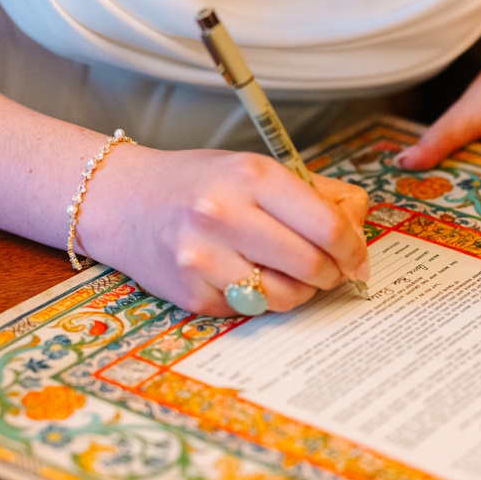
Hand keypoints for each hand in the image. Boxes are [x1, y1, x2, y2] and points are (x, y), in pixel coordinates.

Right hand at [79, 144, 370, 315]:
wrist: (122, 201)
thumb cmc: (198, 185)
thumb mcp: (253, 170)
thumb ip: (313, 194)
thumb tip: (359, 224)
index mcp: (251, 176)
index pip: (327, 225)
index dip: (353, 249)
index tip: (358, 259)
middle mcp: (226, 215)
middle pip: (312, 266)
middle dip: (331, 275)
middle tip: (329, 272)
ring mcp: (206, 258)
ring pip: (287, 297)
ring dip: (299, 292)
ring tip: (286, 274)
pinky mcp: (194, 294)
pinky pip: (252, 310)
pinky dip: (260, 299)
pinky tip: (244, 277)